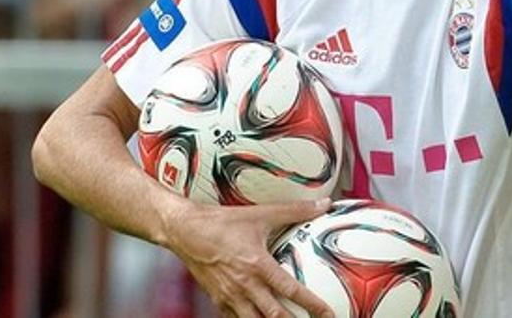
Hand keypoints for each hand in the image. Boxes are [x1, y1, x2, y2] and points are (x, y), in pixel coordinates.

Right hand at [164, 197, 335, 317]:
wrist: (184, 230)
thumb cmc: (222, 222)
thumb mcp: (261, 214)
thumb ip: (295, 210)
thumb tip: (323, 204)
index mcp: (258, 265)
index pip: (291, 290)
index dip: (312, 305)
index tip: (327, 314)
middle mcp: (245, 285)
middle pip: (274, 315)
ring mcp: (229, 296)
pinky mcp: (217, 299)